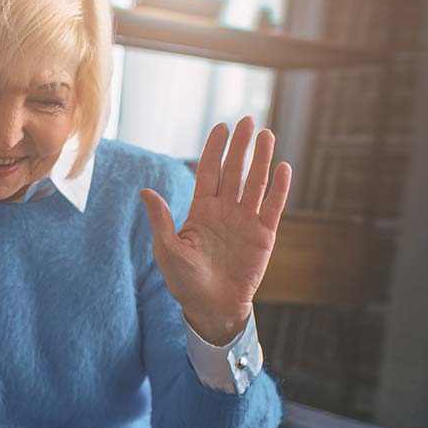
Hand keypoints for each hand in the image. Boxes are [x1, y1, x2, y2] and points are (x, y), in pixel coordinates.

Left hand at [139, 117, 291, 344]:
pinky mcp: (264, 235)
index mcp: (201, 211)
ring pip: (256, 183)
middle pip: (234, 171)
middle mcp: (225, 211)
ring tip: (267, 135)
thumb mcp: (167, 250)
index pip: (209, 172)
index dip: (214, 150)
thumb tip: (145, 191)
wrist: (211, 307)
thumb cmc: (185, 281)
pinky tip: (282, 167)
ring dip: (262, 159)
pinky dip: (278, 188)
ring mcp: (246, 221)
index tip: (220, 127)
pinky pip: (273, 207)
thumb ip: (161, 220)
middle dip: (240, 146)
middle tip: (247, 120)